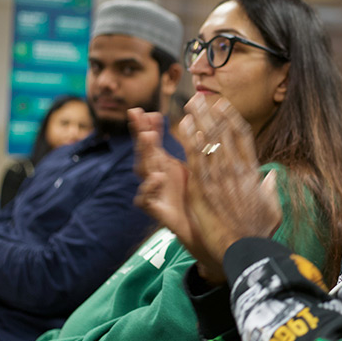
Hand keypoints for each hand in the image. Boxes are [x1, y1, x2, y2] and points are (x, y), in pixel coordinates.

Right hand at [129, 108, 193, 243]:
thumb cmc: (198, 197)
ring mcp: (154, 192)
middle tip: (137, 114)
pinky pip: (144, 199)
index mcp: (164, 164)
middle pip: (144, 150)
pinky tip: (157, 177)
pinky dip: (148, 188)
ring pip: (143, 170)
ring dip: (144, 152)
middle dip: (140, 131)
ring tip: (149, 136)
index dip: (147, 124)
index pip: (151, 140)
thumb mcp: (195, 167)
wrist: (204, 231)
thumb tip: (195, 120)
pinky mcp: (156, 210)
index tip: (146, 109)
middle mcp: (155, 175)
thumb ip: (192, 147)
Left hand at [179, 95, 281, 284]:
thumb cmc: (259, 234)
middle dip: (212, 113)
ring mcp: (220, 178)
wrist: (246, 251)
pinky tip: (182, 126)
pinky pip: (195, 158)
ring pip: (209, 141)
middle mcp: (236, 170)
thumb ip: (269, 191)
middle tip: (201, 97)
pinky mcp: (204, 188)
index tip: (224, 106)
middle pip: (224, 134)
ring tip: (190, 104)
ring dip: (199, 120)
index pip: (243, 139)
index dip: (233, 119)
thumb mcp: (272, 210)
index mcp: (252, 174)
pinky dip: (190, 139)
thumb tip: (270, 177)